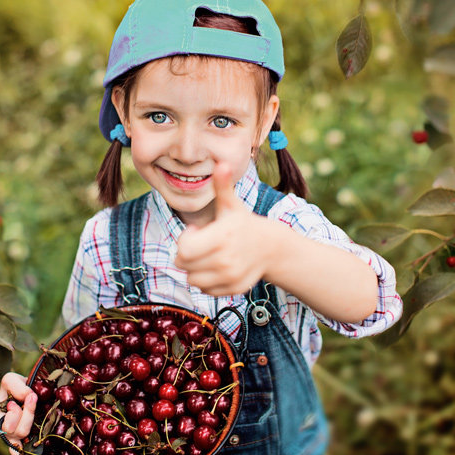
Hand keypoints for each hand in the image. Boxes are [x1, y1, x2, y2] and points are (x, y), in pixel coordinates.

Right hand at [0, 372, 38, 454]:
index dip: (25, 409)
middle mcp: (2, 428)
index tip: (32, 396)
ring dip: (30, 448)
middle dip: (29, 419)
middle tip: (36, 407)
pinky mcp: (21, 440)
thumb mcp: (11, 379)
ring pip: (19, 447)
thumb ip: (18, 386)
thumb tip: (29, 397)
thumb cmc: (15, 385)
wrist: (20, 390)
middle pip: (17, 432)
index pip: (10, 418)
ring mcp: (11, 436)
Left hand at [175, 162, 269, 294]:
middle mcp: (226, 260)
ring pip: (192, 281)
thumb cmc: (244, 223)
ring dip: (195, 269)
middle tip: (203, 244)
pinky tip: (217, 268)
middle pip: (184, 265)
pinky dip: (207, 281)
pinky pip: (205, 291)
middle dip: (188, 254)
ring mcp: (230, 277)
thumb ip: (223, 186)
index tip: (197, 232)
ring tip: (210, 256)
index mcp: (222, 237)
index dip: (186, 240)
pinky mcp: (233, 290)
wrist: (271, 247)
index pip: (183, 250)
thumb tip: (222, 163)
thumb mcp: (232, 205)